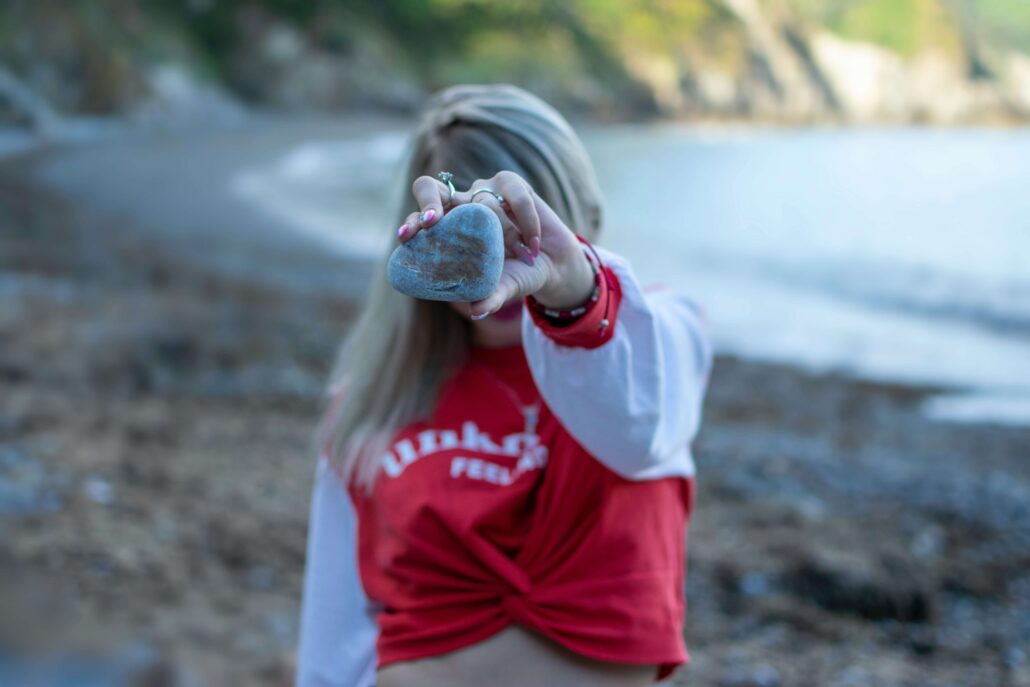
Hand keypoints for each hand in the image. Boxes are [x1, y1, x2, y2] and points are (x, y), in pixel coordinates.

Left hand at [398, 171, 594, 318]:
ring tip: (523, 254)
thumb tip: (476, 312)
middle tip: (433, 221)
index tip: (407, 237)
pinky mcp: (511, 185)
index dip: (411, 224)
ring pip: (482, 202)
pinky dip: (527, 220)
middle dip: (427, 202)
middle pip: (429, 188)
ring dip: (506, 232)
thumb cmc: (517, 275)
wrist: (553, 265)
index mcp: (448, 231)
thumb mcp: (503, 289)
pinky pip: (515, 197)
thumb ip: (489, 298)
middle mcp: (459, 207)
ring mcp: (483, 191)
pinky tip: (533, 243)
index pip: (419, 219)